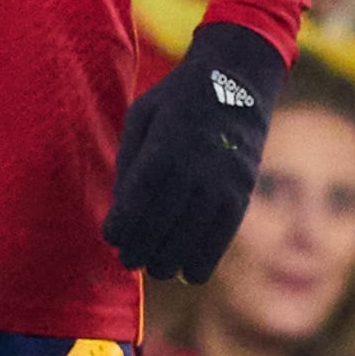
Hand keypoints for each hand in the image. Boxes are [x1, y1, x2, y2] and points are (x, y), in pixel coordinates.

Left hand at [104, 19, 281, 280]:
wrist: (236, 81)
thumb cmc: (176, 101)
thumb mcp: (142, 115)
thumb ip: (130, 160)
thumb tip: (121, 209)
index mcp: (166, 143)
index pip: (140, 196)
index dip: (123, 224)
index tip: (111, 237)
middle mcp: (197, 165)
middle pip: (163, 221)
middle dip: (141, 248)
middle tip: (127, 259)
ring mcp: (224, 181)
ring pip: (193, 234)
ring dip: (170, 259)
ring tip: (154, 268)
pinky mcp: (243, 191)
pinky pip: (223, 234)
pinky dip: (206, 258)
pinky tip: (190, 273)